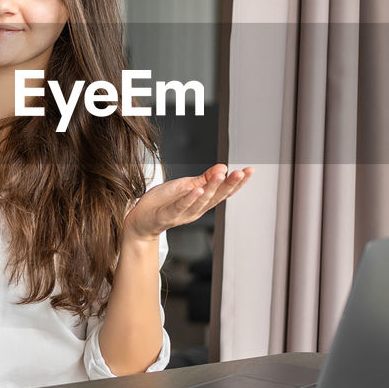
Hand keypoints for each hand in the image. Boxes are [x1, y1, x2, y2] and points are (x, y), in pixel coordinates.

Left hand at [123, 165, 253, 243]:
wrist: (139, 220)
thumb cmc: (161, 203)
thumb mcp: (185, 186)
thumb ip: (204, 178)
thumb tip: (223, 167)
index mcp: (201, 202)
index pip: (223, 192)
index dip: (237, 182)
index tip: (249, 171)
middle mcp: (196, 210)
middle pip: (216, 197)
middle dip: (230, 184)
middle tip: (241, 172)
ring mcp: (182, 214)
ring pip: (200, 202)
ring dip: (211, 188)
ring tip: (221, 176)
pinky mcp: (166, 217)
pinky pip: (180, 207)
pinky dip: (189, 199)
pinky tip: (197, 190)